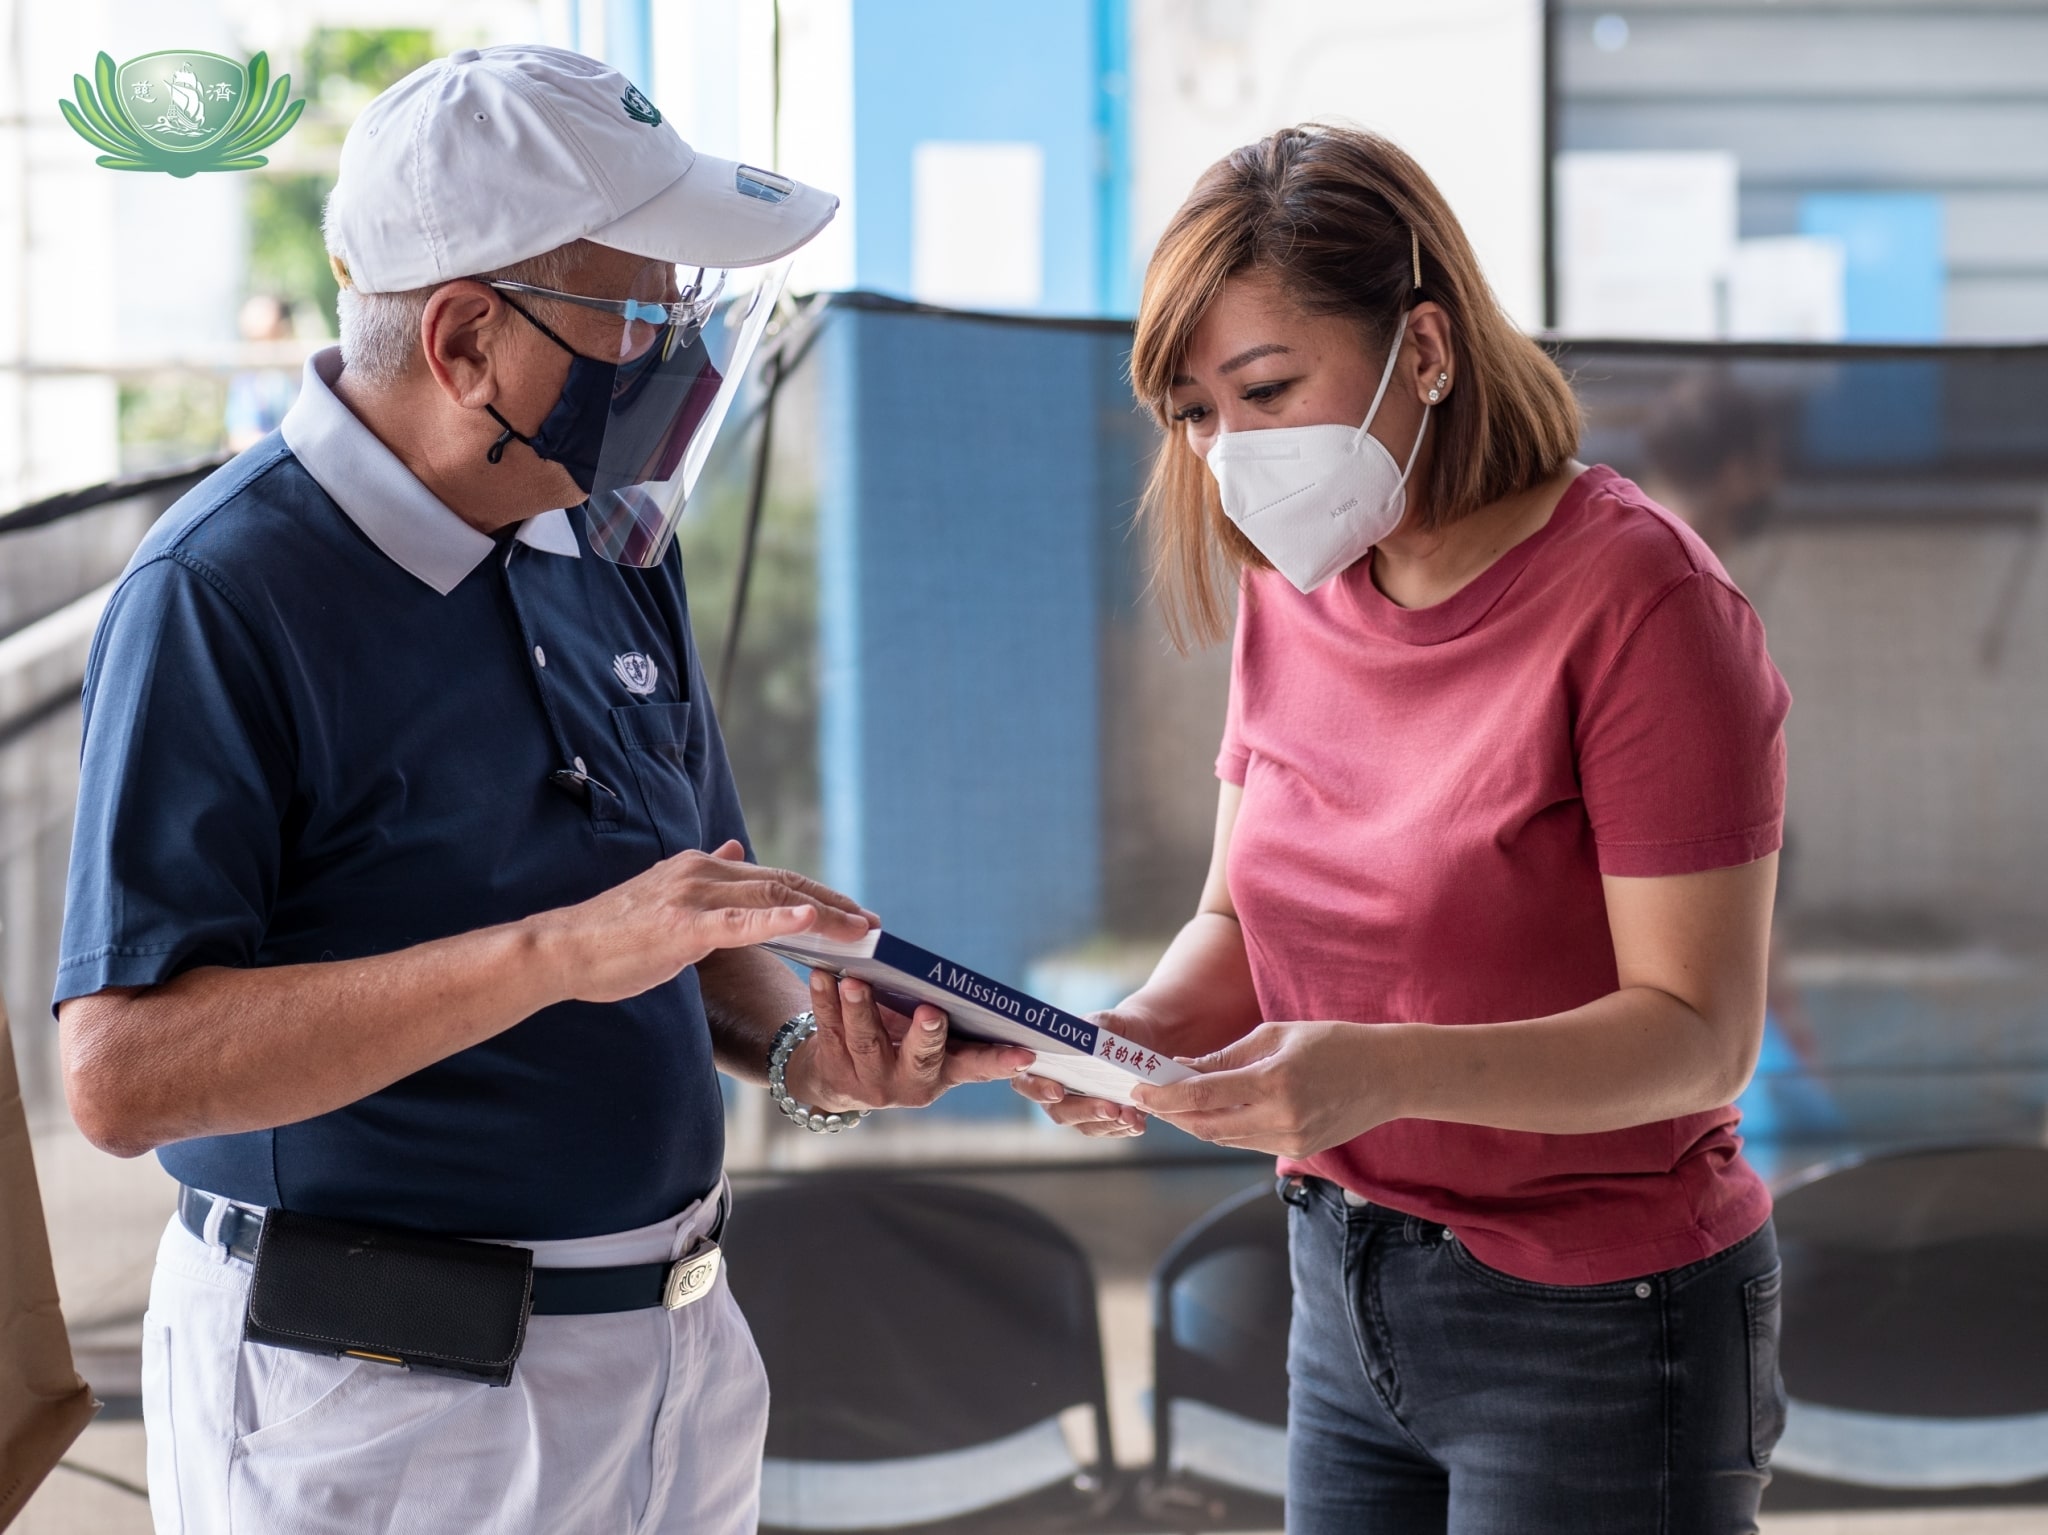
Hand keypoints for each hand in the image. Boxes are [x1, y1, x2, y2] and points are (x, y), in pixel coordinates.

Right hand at [532, 841, 874, 1003]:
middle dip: (835, 903)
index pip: (774, 877)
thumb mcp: (665, 894)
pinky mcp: (682, 926)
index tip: (855, 913)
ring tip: (862, 928)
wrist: (562, 950)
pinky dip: (780, 918)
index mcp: (702, 867)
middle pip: (785, 882)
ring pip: (773, 897)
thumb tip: (737, 848)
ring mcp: (693, 897)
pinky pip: (741, 922)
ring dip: (824, 912)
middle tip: (874, 925)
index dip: (819, 894)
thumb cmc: (612, 934)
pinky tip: (812, 921)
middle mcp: (703, 872)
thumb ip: (706, 875)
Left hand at [785, 971, 1035, 1113]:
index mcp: (944, 1073)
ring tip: (855, 981)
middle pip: (920, 1059)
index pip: (978, 1068)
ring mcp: (870, 1081)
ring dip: (861, 1009)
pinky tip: (824, 975)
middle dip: (926, 1036)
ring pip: (867, 1042)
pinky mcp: (834, 1069)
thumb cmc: (899, 1044)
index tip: (1025, 1054)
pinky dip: (825, 1001)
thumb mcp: (928, 1042)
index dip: (1000, 1063)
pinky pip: (830, 1030)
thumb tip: (956, 980)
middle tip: (930, 1011)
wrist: (839, 1077)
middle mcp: (910, 1083)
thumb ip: (944, 1019)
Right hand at [1010, 1009, 1151, 1137]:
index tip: (1057, 1091)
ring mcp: (1079, 1109)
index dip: (1038, 1088)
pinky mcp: (1101, 1121)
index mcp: (1044, 1064)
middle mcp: (1056, 1091)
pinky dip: (1124, 1129)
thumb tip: (1084, 1034)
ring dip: (1108, 1123)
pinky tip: (1139, 1122)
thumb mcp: (1105, 1023)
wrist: (1142, 1041)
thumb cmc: (1114, 1028)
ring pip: (1086, 1125)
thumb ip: (1091, 1029)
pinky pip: (1108, 1130)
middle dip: (1084, 1111)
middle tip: (1109, 1108)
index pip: (1028, 1080)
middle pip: (1059, 1111)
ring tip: (1131, 1116)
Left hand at [1130, 1021, 1406, 1156]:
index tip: (1139, 1090)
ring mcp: (1291, 1139)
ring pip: (1224, 1139)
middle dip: (1173, 1114)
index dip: (1165, 1096)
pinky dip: (1224, 1129)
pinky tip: (1212, 1113)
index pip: (1204, 1095)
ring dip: (1196, 1123)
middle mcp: (1281, 1117)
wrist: (1388, 1075)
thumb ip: (1227, 1056)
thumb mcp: (1276, 1035)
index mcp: (1274, 1081)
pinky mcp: (1298, 1151)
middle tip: (1148, 1099)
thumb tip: (1183, 1068)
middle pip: (1207, 1126)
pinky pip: (1247, 1143)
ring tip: (1174, 1105)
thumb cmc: (1333, 1043)